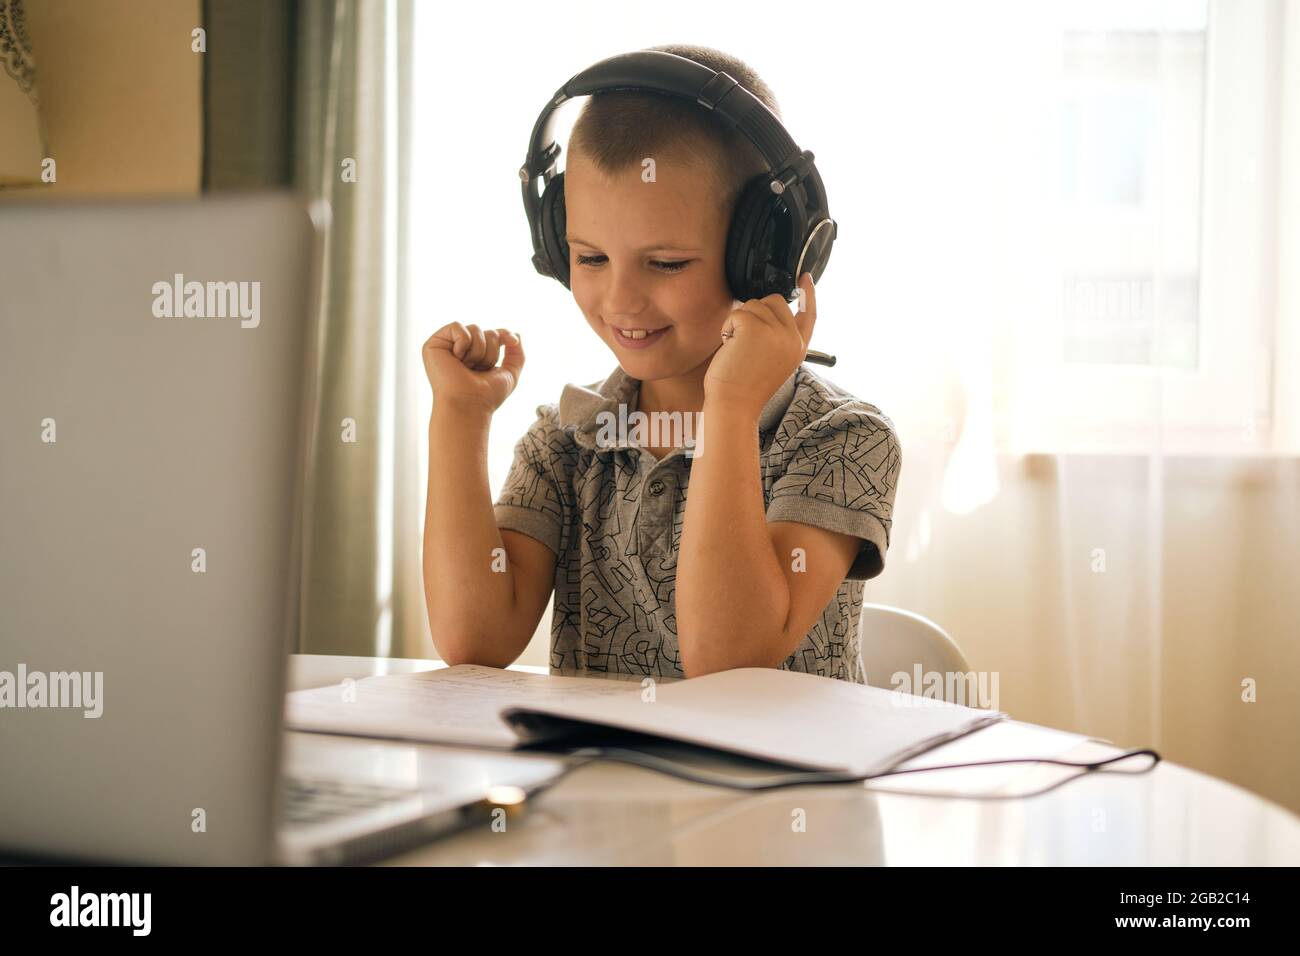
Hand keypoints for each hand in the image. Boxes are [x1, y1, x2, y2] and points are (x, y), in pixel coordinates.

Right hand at [422, 323, 524, 414]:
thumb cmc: (487, 395)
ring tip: (467, 367)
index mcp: (475, 357)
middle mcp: (460, 351)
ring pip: (474, 328)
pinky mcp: (433, 345)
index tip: (512, 341)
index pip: (493, 335)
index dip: (504, 335)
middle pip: (486, 331)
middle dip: (490, 351)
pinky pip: (457, 326)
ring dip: (478, 351)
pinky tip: (457, 359)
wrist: (469, 404)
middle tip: (479, 369)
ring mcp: (446, 347)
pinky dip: (464, 343)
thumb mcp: (510, 374)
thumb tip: (515, 335)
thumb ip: (517, 355)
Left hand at [704, 271, 815, 418]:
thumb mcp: (773, 361)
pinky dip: (727, 327)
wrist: (734, 405)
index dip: (808, 294)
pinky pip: (737, 314)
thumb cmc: (745, 388)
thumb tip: (765, 311)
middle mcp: (792, 338)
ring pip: (754, 305)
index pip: (809, 314)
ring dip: (739, 323)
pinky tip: (730, 346)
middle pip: (775, 301)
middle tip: (746, 340)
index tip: (806, 278)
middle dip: (756, 313)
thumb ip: (777, 337)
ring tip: (738, 349)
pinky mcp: (755, 328)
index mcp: (799, 348)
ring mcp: (776, 332)